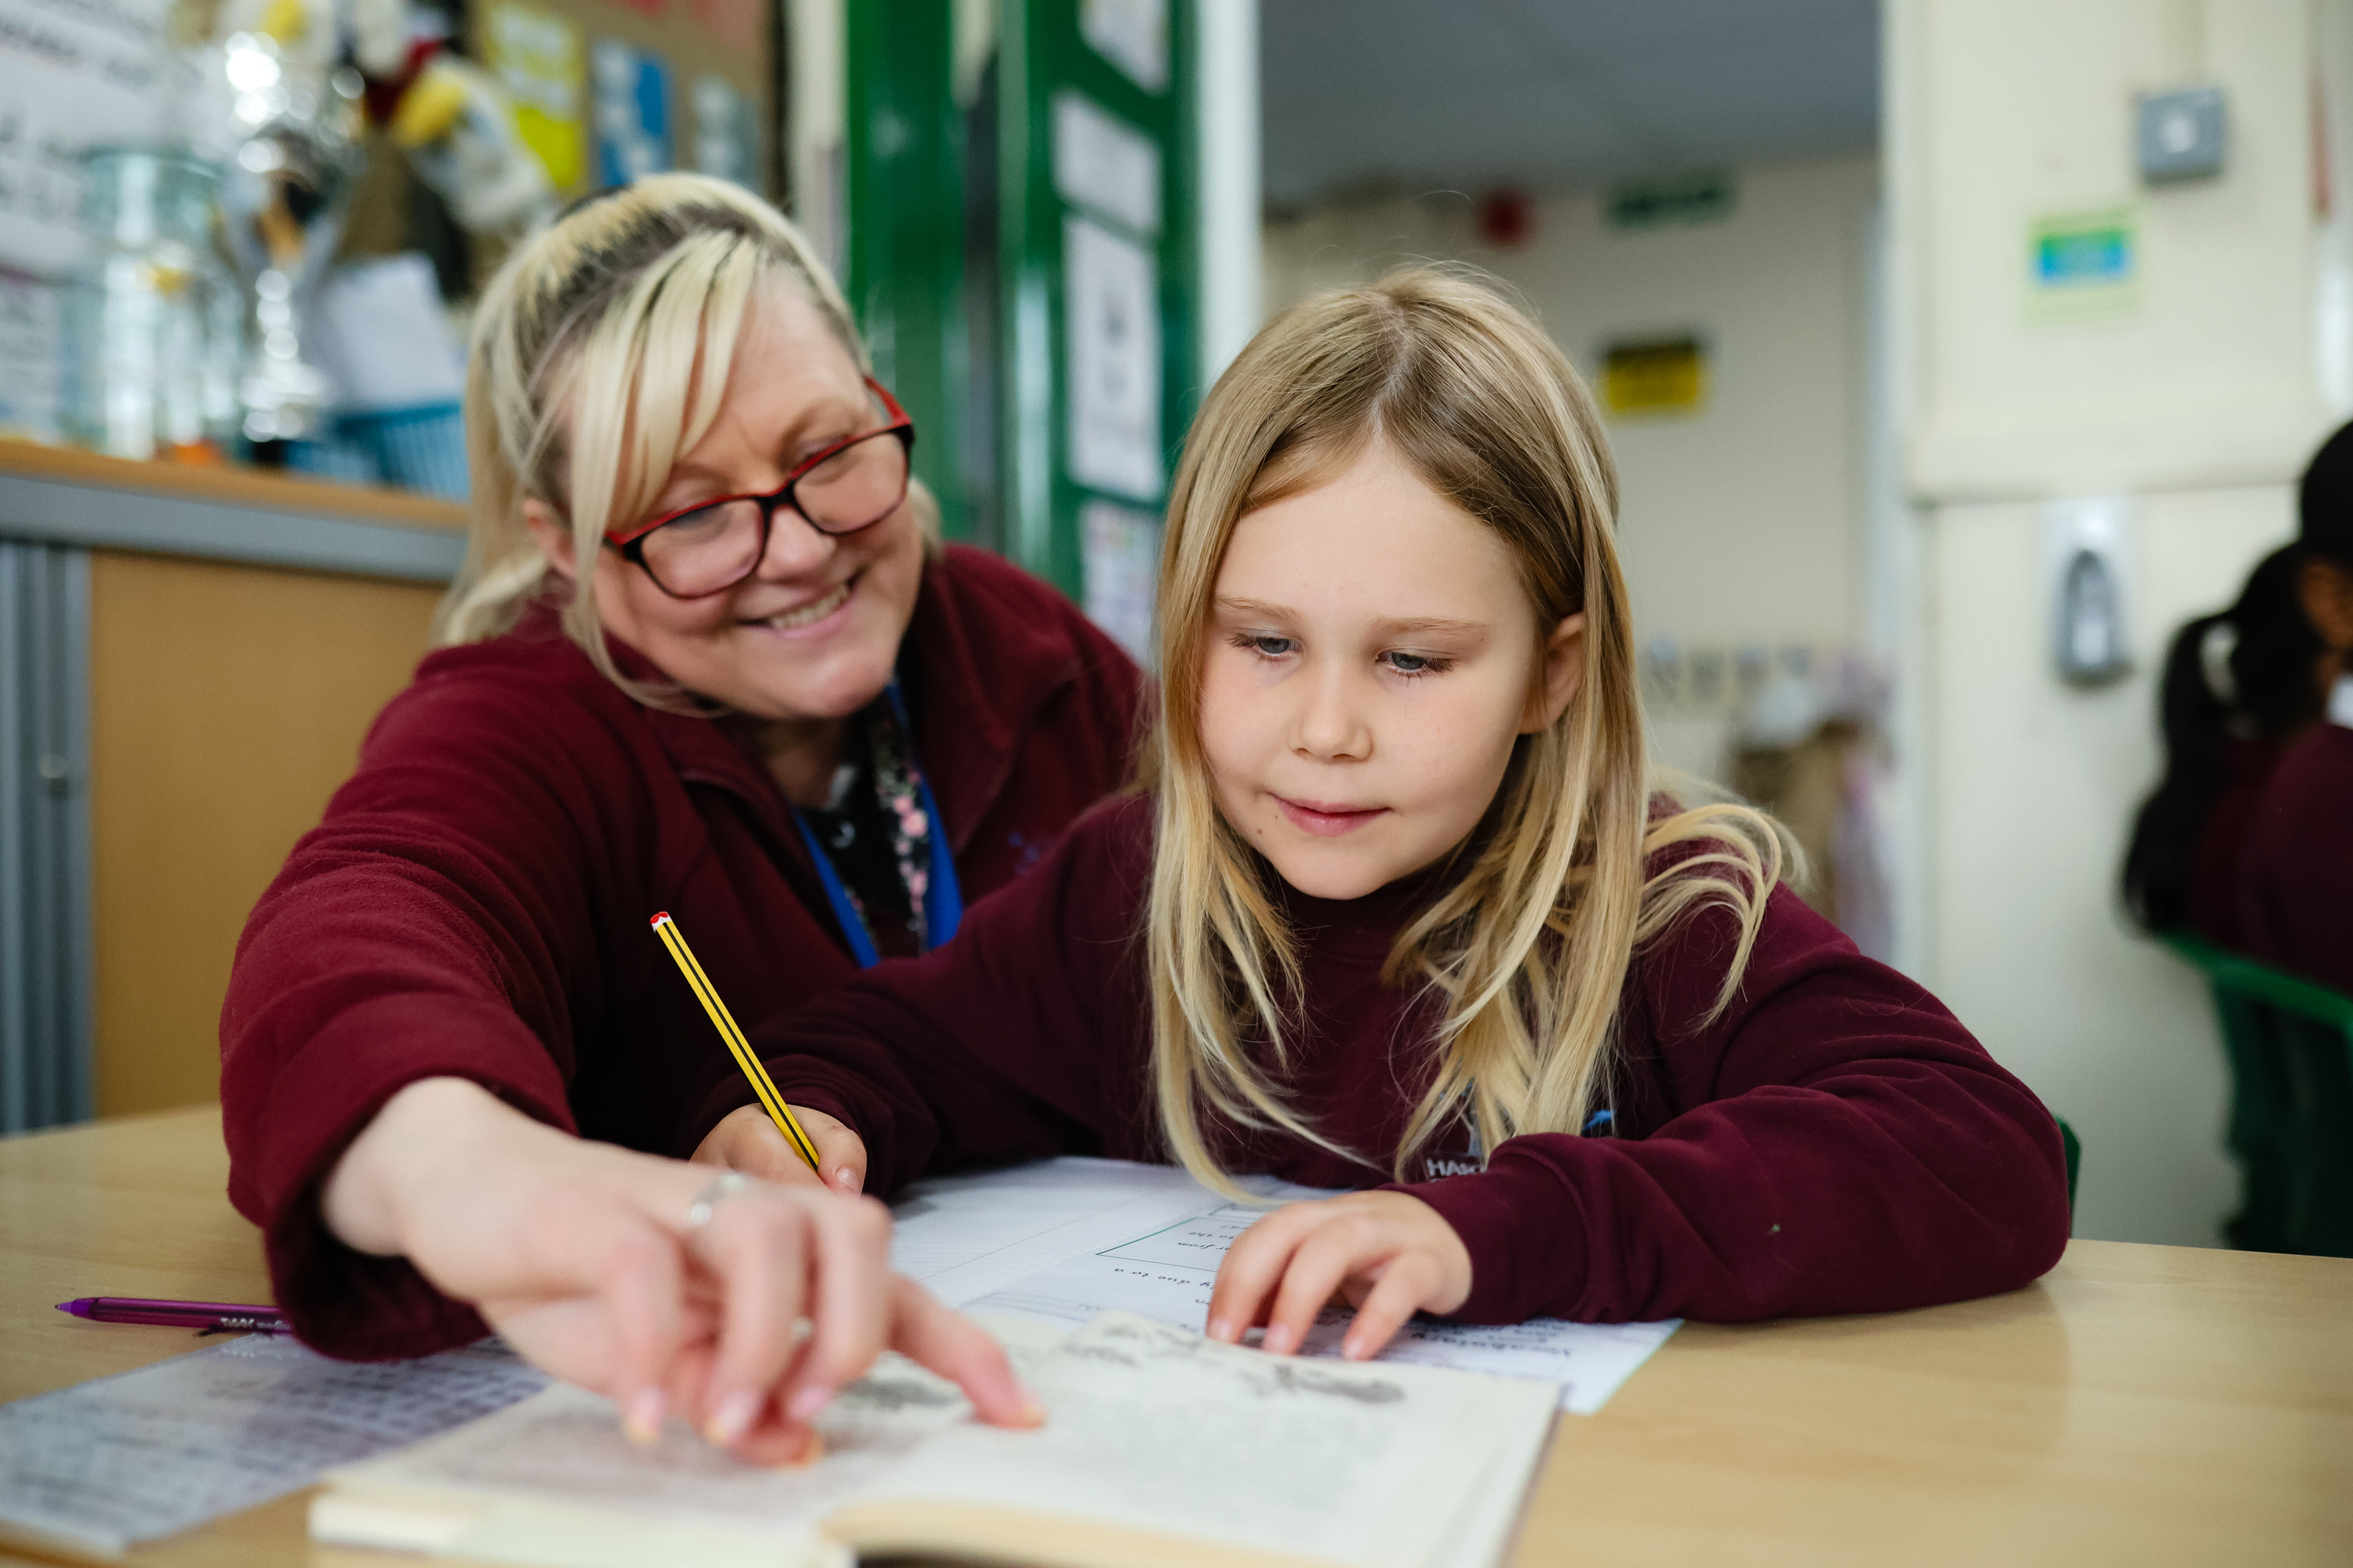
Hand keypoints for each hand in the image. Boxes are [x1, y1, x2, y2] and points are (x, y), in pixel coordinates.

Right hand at [322, 1078, 1033, 1463]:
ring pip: (768, 1236)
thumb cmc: (576, 1275)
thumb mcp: (661, 1359)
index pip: (896, 1290)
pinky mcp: (593, 1211)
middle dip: (857, 1328)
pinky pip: (642, 1268)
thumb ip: (728, 1396)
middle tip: (812, 1404)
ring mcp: (673, 1202)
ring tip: (724, 1419)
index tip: (1016, 1412)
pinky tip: (637, 1414)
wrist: (466, 1191)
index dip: (963, 1348)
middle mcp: (746, 1212)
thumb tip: (800, 1443)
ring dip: (762, 1339)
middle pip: (859, 1233)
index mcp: (781, 1252)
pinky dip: (648, 1346)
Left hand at [1203, 1191, 1472, 1362]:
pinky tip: (1354, 1352)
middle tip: (1228, 1340)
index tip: (1214, 1333)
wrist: (1459, 1240)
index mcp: (1314, 1221)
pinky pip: (1401, 1283)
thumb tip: (1233, 1327)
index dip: (1231, 1280)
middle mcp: (1345, 1218)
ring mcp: (1389, 1235)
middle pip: (1288, 1230)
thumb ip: (1281, 1290)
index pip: (1260, 1237)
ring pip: (1338, 1244)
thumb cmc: (1379, 1261)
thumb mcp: (1327, 1272)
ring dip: (1300, 1295)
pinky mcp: (1429, 1262)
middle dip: (1250, 1280)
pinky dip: (1376, 1316)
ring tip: (1281, 1349)